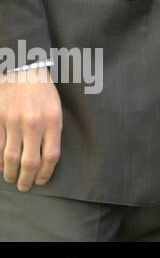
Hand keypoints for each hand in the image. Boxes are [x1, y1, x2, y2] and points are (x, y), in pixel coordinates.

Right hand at [0, 68, 62, 189]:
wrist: (23, 71)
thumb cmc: (43, 91)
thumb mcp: (56, 109)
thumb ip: (52, 132)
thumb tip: (46, 158)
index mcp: (53, 121)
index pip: (51, 155)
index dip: (46, 173)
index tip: (42, 180)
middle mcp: (34, 123)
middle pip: (30, 161)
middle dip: (27, 179)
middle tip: (25, 186)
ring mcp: (14, 122)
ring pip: (10, 157)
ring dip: (10, 173)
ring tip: (12, 179)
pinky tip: (1, 165)